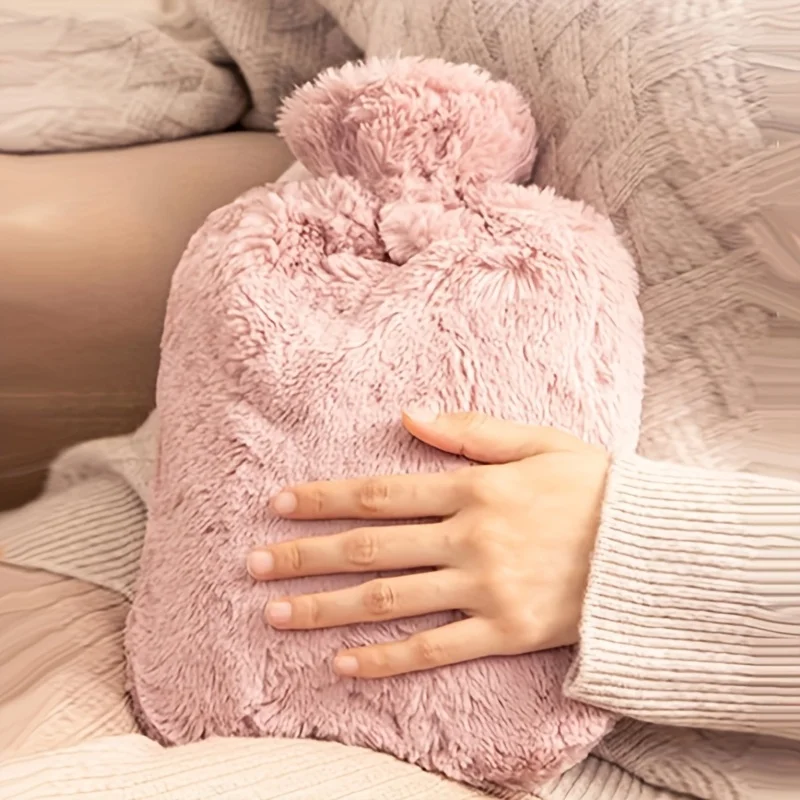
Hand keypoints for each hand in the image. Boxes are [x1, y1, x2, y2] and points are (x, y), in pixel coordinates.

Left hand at [247, 411, 609, 677]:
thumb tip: (408, 414)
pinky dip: (386, 658)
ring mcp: (483, 589)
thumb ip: (471, 430)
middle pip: (369, 548)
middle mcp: (467, 538)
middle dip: (304, 555)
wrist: (651, 549)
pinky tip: (341, 663)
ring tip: (275, 614)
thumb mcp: (538, 440)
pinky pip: (434, 649)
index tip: (277, 505)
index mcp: (472, 488)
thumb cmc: (594, 486)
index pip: (379, 494)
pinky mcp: (503, 632)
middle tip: (253, 564)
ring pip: (389, 600)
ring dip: (326, 607)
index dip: (324, 499)